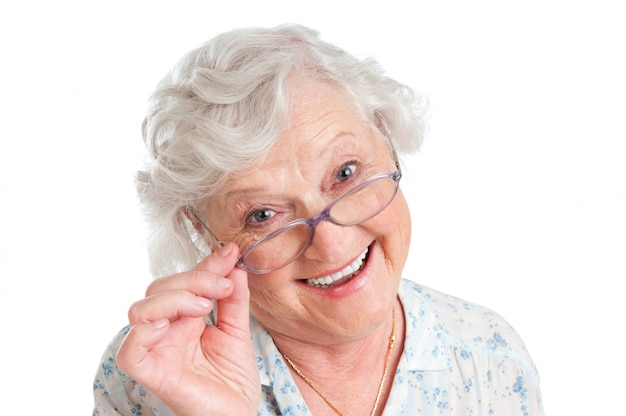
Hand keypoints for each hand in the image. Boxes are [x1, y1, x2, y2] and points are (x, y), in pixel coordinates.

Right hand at [116, 243, 259, 415]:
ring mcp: (157, 350)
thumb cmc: (234, 378)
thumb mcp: (238, 329)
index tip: (230, 254)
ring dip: (173, 298)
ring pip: (140, 310)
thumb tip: (232, 264)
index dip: (204, 265)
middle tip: (224, 286)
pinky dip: (144, 331)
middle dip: (193, 279)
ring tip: (204, 306)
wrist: (238, 414)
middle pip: (159, 289)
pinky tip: (174, 324)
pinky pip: (130, 351)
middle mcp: (166, 331)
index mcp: (184, 319)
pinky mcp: (152, 373)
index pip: (184, 282)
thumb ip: (234, 299)